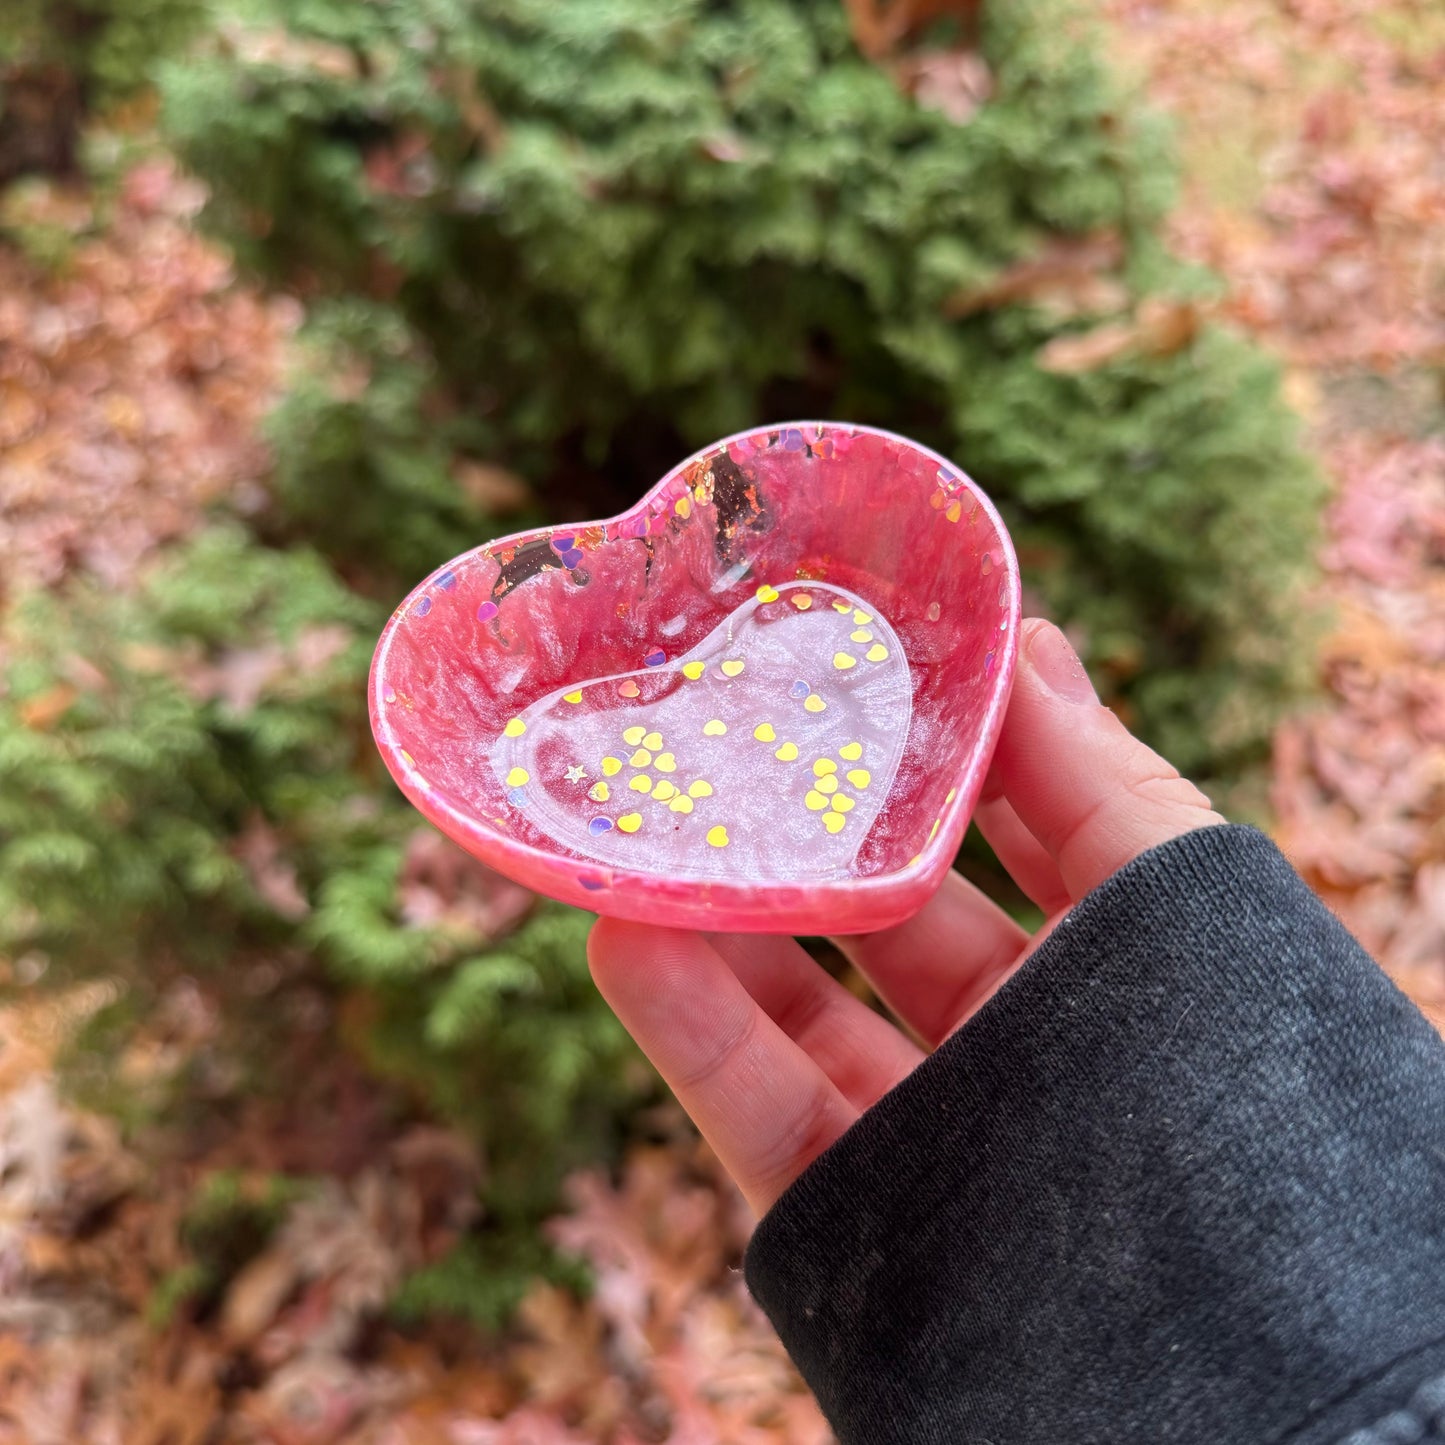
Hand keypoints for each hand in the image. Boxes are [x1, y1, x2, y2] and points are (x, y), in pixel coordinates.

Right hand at [588, 619, 1224, 1214]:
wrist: (1237, 1378)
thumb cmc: (1237, 1107)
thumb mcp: (1188, 915)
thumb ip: (1100, 784)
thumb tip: (1023, 643)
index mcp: (1116, 971)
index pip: (1011, 834)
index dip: (944, 750)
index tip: (861, 664)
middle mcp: (1020, 1048)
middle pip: (883, 916)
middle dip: (808, 824)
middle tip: (720, 729)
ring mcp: (932, 1130)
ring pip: (797, 1007)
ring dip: (714, 915)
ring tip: (637, 814)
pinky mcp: (856, 1214)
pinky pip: (758, 1110)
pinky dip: (689, 1026)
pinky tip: (626, 936)